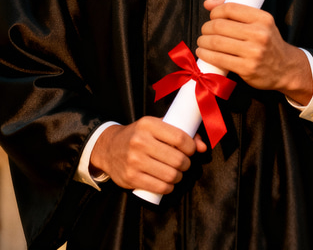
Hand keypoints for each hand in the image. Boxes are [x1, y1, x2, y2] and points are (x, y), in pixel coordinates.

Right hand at [89, 118, 207, 193]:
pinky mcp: (131, 177)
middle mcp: (140, 141)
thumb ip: (179, 133)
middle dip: (186, 164)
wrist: (109, 147)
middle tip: (182, 163)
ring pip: (171, 175)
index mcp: (148, 124)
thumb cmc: (138, 136)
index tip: (190, 150)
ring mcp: (134, 160)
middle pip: (178, 159)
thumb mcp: (155, 127)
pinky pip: (161, 188)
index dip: (191, 147)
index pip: (180, 138)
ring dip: (178, 177)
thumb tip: (203, 147)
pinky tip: (166, 182)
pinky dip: (169, 187)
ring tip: (174, 172)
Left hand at [196, 0, 312, 104]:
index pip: (230, 8)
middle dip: (206, 28)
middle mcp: (259, 34)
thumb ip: (234, 10)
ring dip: (203, 41)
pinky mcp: (247, 68)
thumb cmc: (267, 42)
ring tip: (201, 42)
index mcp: (262, 18)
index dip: (215, 12)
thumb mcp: (258, 22)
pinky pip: (219, 59)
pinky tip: (202, 52)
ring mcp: (254, 52)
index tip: (212, 17)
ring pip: (216, 42)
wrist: (285, 69)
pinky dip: (206, 54)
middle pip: (219, 26)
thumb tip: (208, 3)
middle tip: (204, 32)